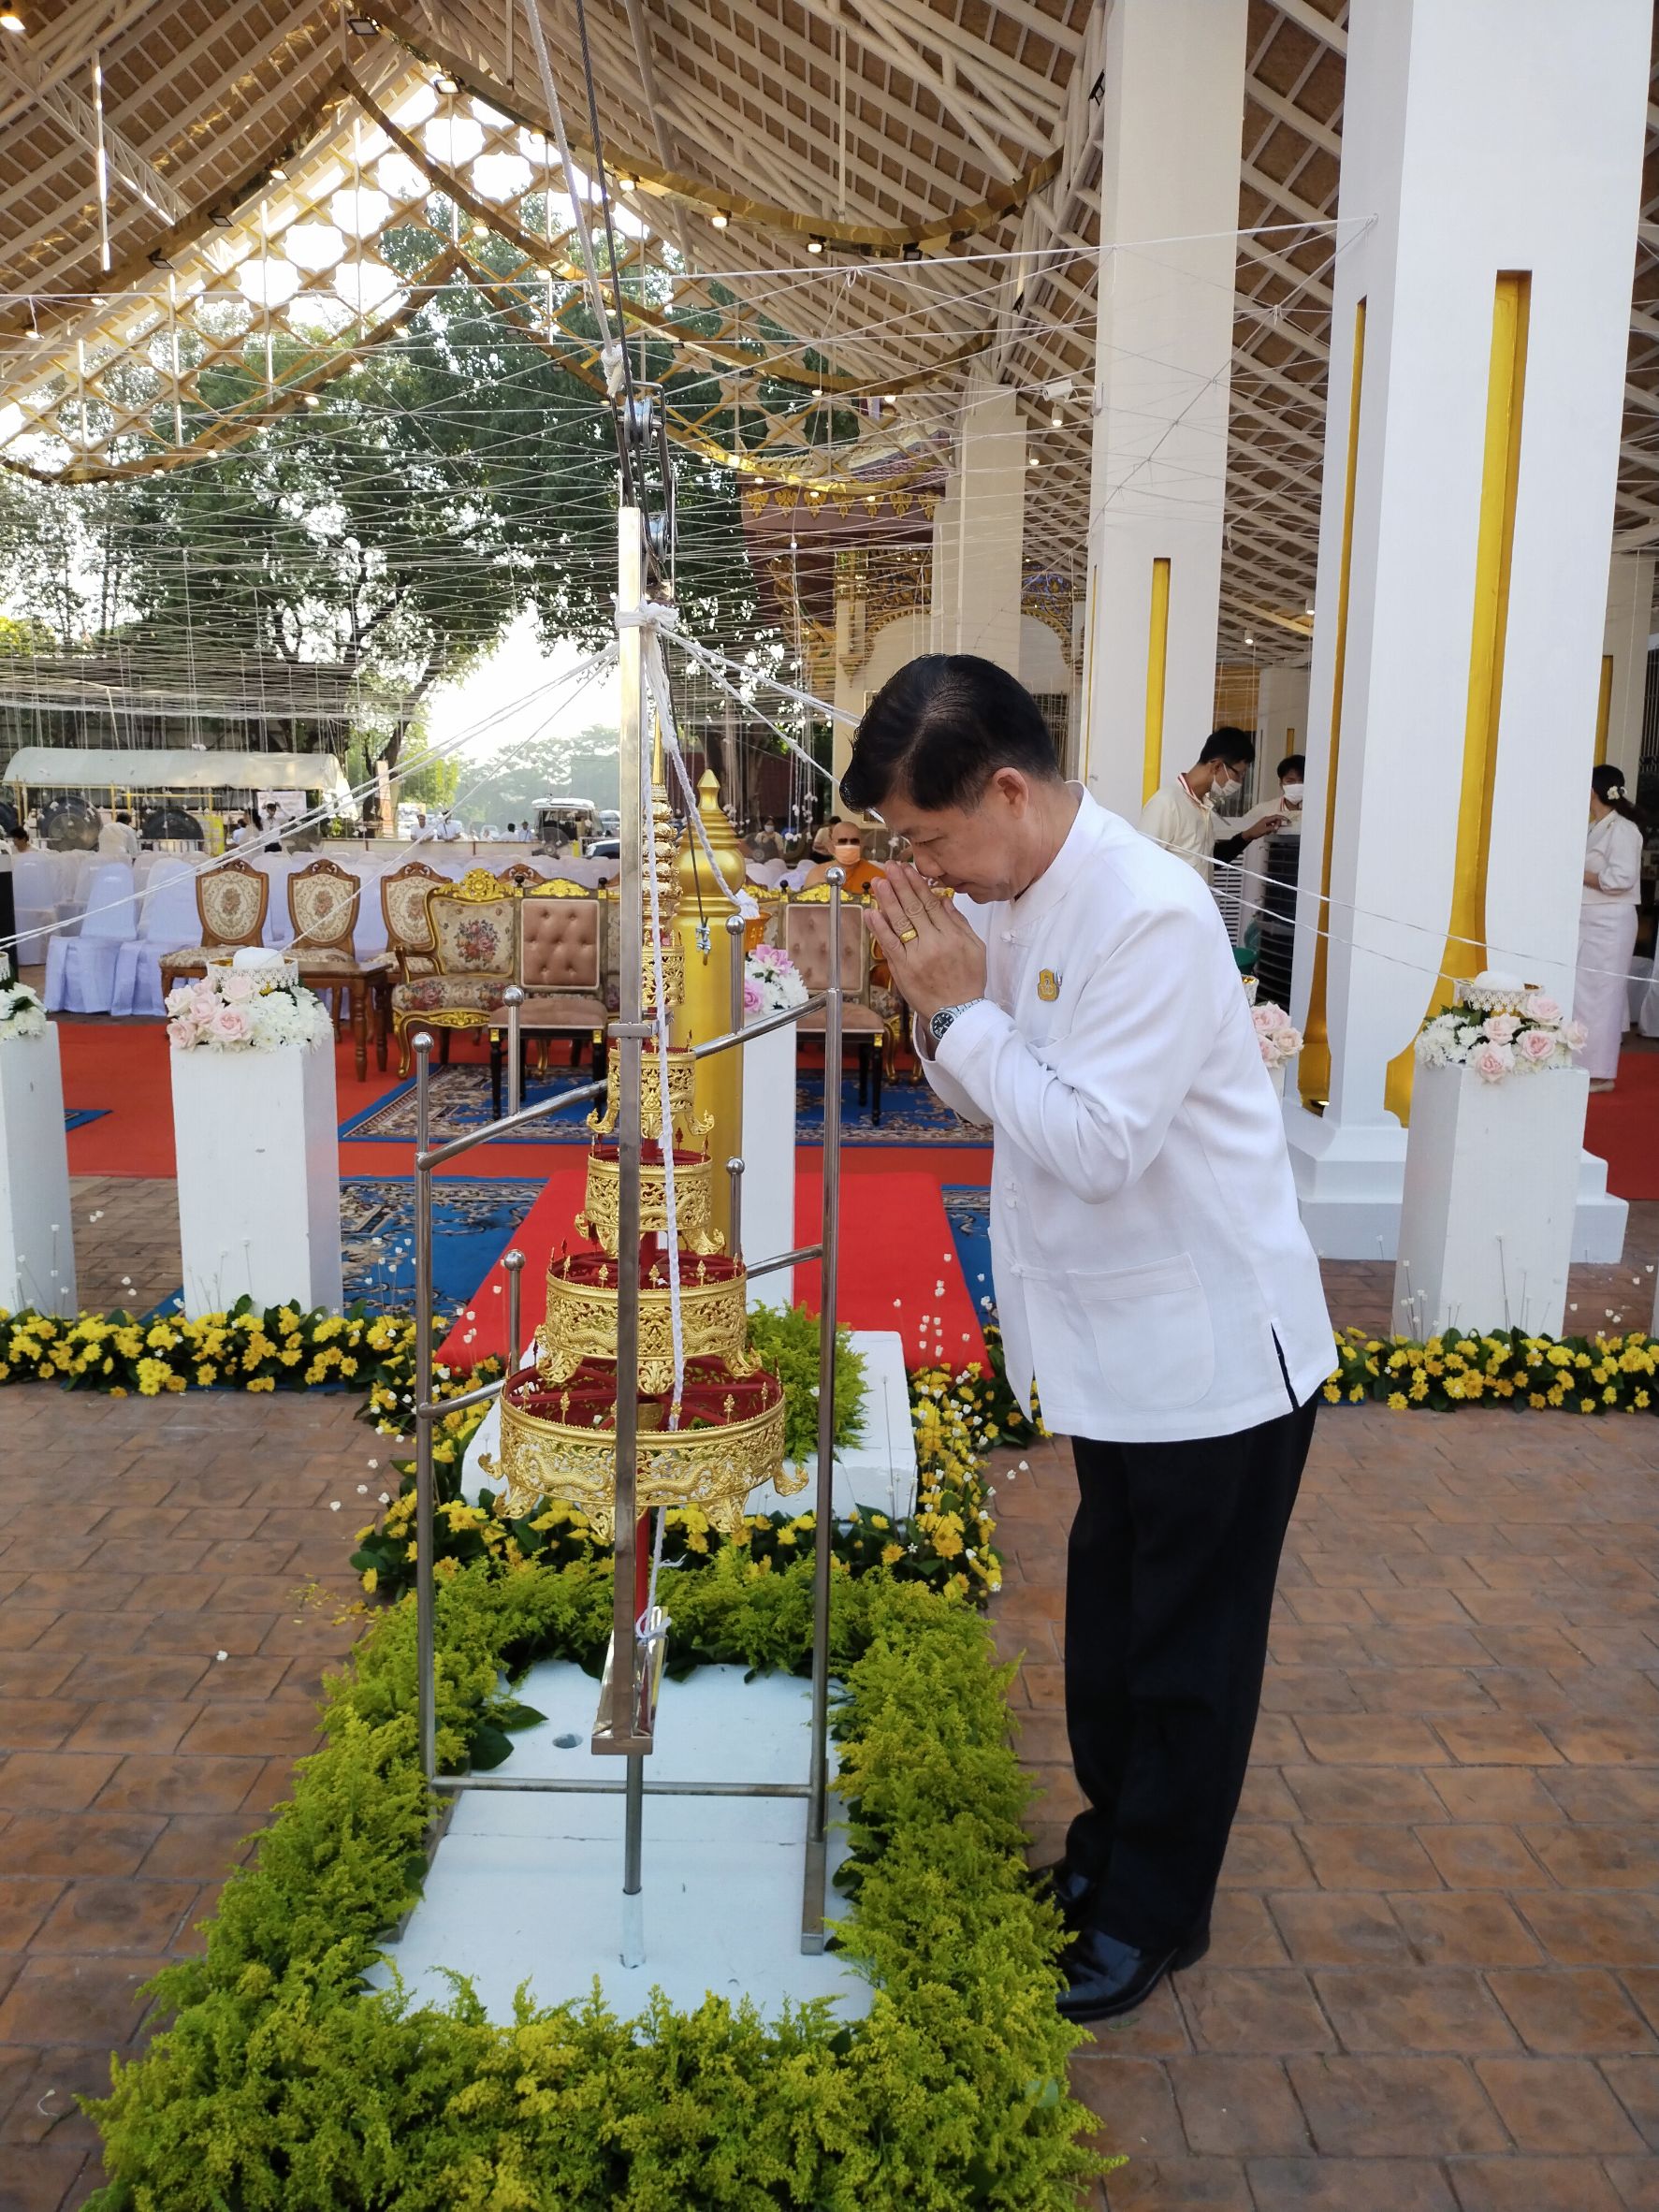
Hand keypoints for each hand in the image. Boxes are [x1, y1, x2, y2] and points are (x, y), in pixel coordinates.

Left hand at [866, 862, 986, 1024]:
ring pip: (899, 923)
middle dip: (900, 885)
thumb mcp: (975, 948)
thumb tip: (943, 900)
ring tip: (879, 882)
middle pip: (913, 908)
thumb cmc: (968, 981)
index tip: (908, 870)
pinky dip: (879, 928)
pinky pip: (889, 944)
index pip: (931, 904)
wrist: (957, 1013)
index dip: (918, 884)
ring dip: (887, 900)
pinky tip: (871, 912)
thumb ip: (959, 923)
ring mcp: (915, 956)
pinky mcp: (902, 969)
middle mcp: (933, 943)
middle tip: (890, 867)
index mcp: (952, 936)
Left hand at [1248, 814, 1288, 841]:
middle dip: (1278, 823)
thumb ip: (1272, 828)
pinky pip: (1271, 825)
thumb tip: (1277, 827)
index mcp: (1266, 819)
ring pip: (1274, 822)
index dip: (1282, 818)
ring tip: (1272, 831)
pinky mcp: (1265, 825)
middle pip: (1276, 819)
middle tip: (1277, 828)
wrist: (1249, 834)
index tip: (1287, 820)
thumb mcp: (1264, 830)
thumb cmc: (1255, 832)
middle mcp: (1266, 819)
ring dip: (1275, 826)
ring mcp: (1265, 822)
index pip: (1276, 816)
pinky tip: (1269, 832)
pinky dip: (1272, 828)